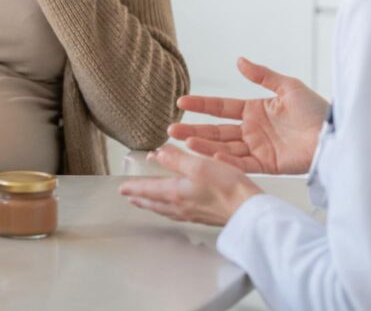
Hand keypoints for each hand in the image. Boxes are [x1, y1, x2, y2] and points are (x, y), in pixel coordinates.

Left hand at [118, 144, 262, 226]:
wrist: (248, 210)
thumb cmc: (227, 187)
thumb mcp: (199, 165)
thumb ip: (176, 159)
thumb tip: (157, 154)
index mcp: (176, 192)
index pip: (148, 190)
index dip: (133, 187)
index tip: (122, 188)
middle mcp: (180, 206)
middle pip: (152, 203)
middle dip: (139, 198)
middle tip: (128, 195)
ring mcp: (191, 213)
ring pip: (163, 209)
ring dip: (151, 204)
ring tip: (145, 201)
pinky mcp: (202, 216)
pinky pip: (176, 214)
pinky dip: (166, 209)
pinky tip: (172, 208)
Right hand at [169, 57, 328, 174]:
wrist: (334, 133)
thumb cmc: (316, 109)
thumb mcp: (287, 86)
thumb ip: (262, 75)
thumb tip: (239, 60)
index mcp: (255, 110)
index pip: (221, 108)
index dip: (202, 105)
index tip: (181, 102)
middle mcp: (252, 130)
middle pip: (216, 130)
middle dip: (193, 130)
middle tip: (171, 130)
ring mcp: (257, 149)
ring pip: (223, 148)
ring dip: (203, 145)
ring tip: (183, 142)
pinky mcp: (267, 165)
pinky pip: (241, 163)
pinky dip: (225, 161)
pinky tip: (209, 156)